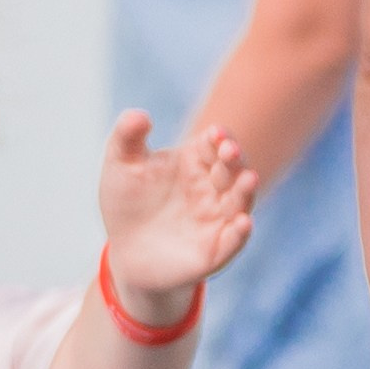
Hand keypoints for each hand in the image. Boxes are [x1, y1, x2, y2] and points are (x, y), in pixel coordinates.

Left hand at [98, 111, 254, 319]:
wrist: (125, 253)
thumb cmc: (127, 203)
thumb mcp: (120, 166)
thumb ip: (126, 137)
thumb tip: (139, 115)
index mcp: (196, 162)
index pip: (216, 144)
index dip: (220, 137)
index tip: (215, 133)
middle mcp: (214, 188)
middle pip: (233, 169)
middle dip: (235, 158)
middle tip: (229, 150)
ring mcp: (218, 219)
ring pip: (240, 201)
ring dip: (246, 190)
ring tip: (249, 179)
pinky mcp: (215, 251)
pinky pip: (233, 241)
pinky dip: (240, 233)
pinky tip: (243, 223)